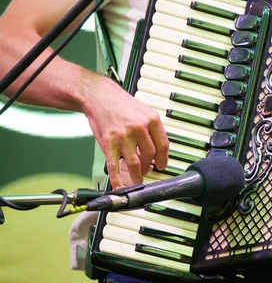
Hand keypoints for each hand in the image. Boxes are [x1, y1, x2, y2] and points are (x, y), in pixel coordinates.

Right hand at [82, 75, 168, 189]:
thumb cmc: (120, 103)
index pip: (163, 145)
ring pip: (135, 164)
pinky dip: (117, 179)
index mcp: (151, 120)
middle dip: (149, 167)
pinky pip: (114, 166)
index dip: (163, 159)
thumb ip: (151, 129)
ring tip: (137, 179)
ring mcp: (123, 137)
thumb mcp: (143, 111)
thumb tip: (158, 149)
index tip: (162, 165)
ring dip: (137, 175)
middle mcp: (139, 128)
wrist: (98, 95)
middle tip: (147, 170)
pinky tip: (120, 186)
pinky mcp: (108, 143)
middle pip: (150, 156)